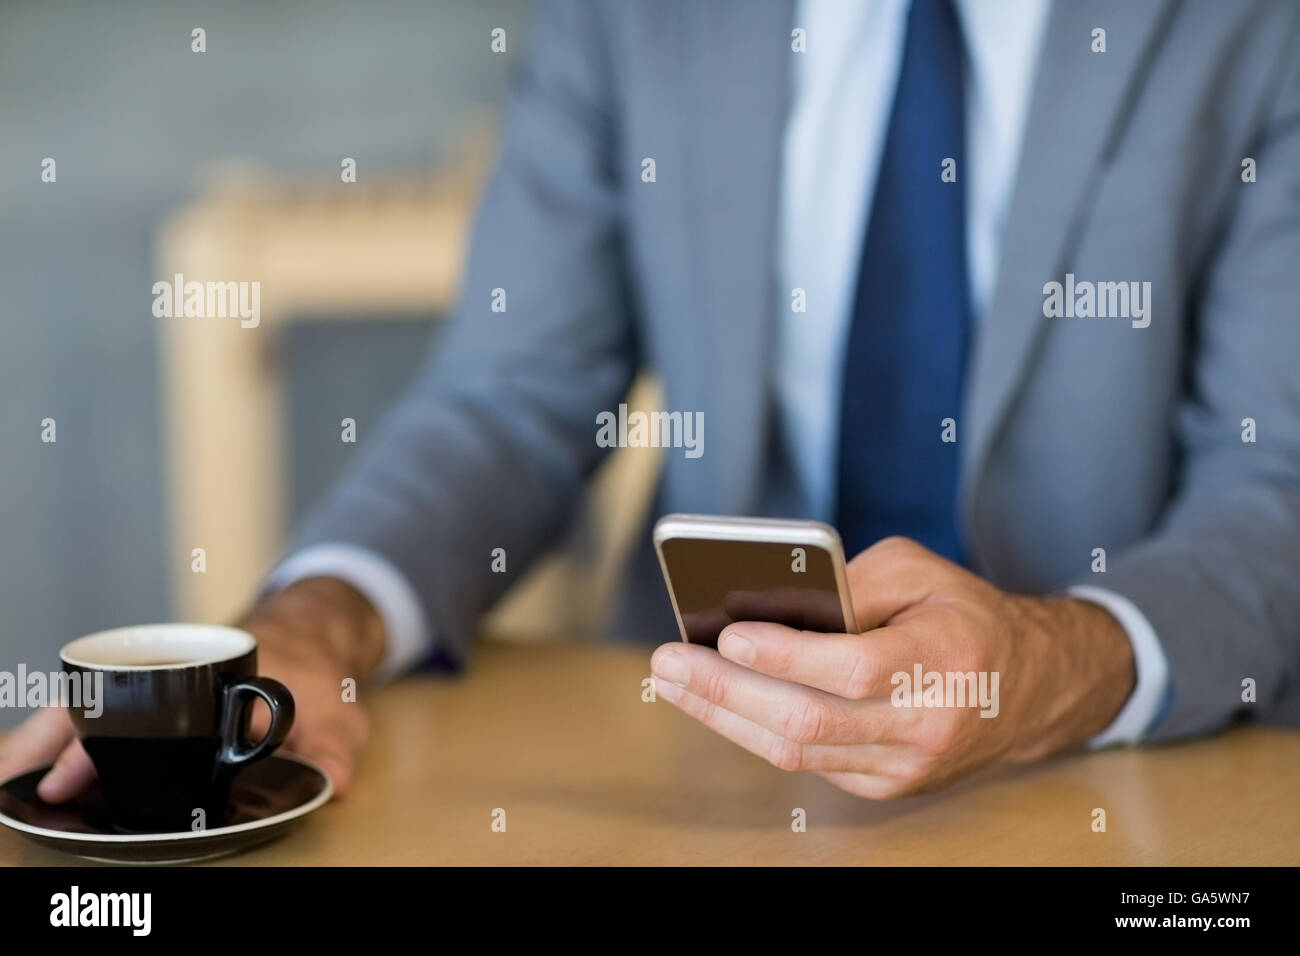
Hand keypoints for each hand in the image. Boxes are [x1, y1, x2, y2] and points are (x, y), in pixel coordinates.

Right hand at [0, 577, 384, 801]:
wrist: (307, 631)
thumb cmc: (312, 673)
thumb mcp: (336, 709)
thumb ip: (335, 745)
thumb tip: (334, 782)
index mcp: (211, 675)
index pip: (141, 713)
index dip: (102, 745)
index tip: (73, 773)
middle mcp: (176, 673)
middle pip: (99, 705)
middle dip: (59, 742)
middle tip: (24, 780)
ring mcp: (160, 680)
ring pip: (90, 704)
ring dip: (48, 735)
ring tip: (8, 772)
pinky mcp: (151, 690)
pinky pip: (97, 705)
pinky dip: (63, 726)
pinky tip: (33, 757)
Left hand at [650, 536, 1135, 798]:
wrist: (1029, 687)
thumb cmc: (962, 614)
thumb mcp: (917, 570)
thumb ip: (847, 583)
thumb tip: (766, 606)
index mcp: (943, 659)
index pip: (851, 668)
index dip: (784, 655)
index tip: (726, 636)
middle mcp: (927, 723)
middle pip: (808, 719)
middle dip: (725, 692)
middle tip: (667, 662)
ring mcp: (906, 765)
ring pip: (798, 749)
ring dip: (726, 715)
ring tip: (674, 681)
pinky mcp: (888, 784)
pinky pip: (809, 760)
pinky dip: (757, 730)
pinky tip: (721, 702)